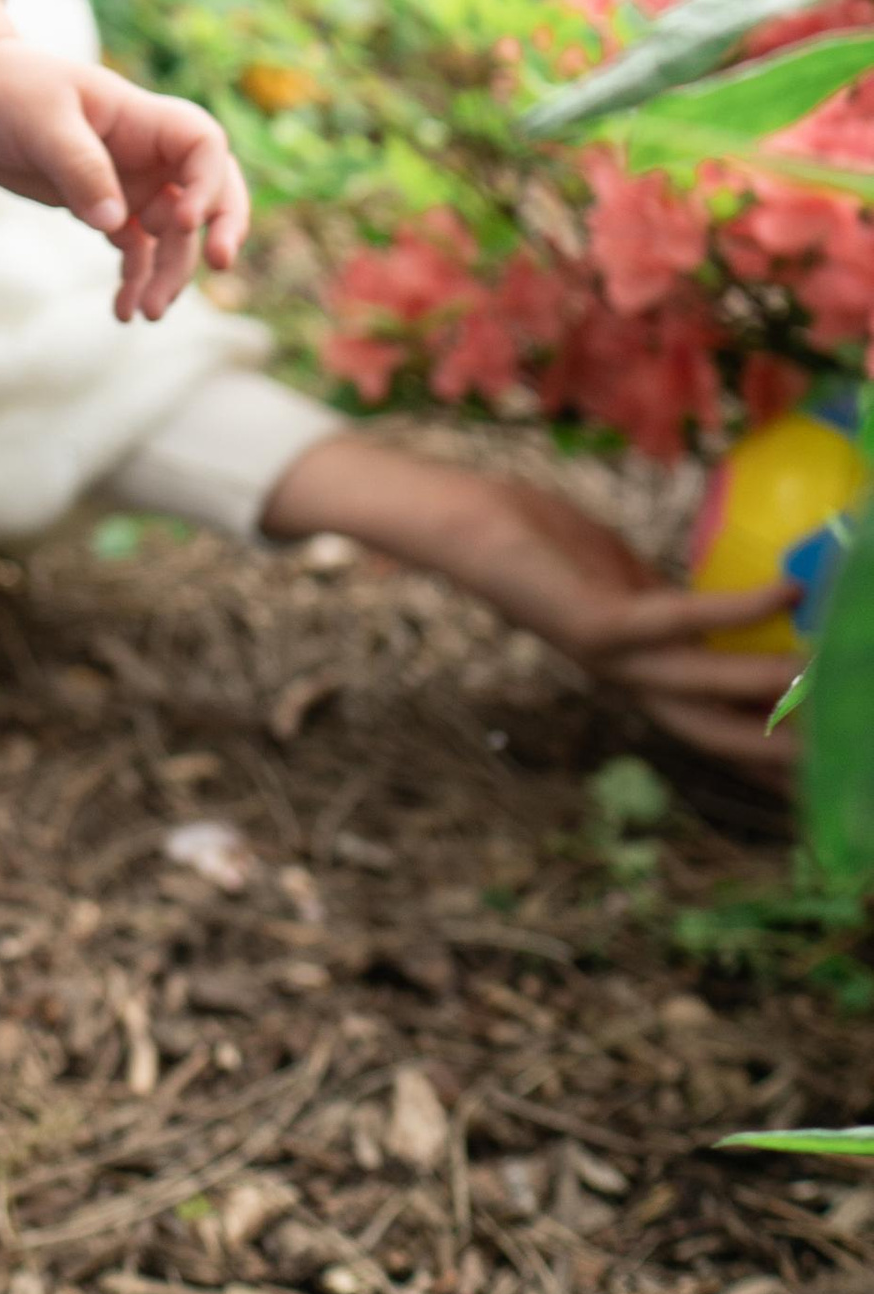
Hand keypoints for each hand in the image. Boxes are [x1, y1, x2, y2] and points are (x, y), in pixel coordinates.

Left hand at [0, 0, 249, 320]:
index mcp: (140, 119)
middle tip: (218, 264)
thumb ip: (78, 167)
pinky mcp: (101, 208)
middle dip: (221, 227)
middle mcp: (145, 153)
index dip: (207, 182)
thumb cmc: (6, 89)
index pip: (202, 146)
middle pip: (207, 190)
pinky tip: (124, 312)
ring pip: (171, 234)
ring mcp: (127, 183)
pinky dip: (134, 280)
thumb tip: (114, 223)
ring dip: (169, 272)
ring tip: (149, 313)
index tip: (183, 220)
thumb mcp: (40, 121)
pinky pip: (134, 251)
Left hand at [265, 435, 797, 781]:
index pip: (705, 723)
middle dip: (776, 750)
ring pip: (707, 686)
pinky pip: (685, 617)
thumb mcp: (616, 579)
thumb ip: (663, 603)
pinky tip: (791, 591)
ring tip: (834, 677)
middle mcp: (622, 676)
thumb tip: (717, 612)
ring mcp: (610, 653)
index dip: (760, 750)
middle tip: (840, 760)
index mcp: (629, 670)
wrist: (457, 524)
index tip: (815, 769)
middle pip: (713, 731)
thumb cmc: (535, 538)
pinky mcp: (600, 618)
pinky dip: (742, 606)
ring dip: (775, 686)